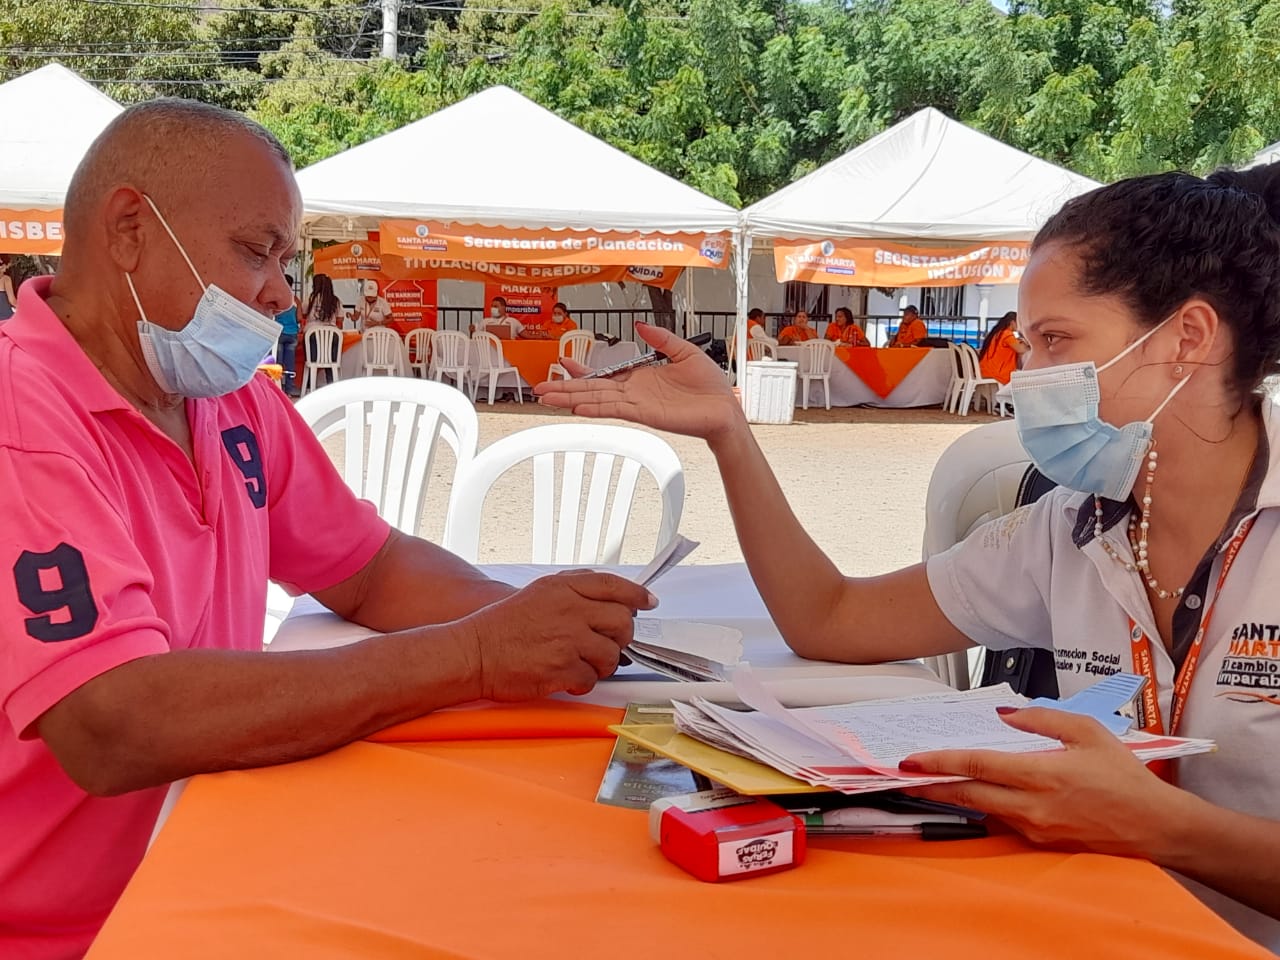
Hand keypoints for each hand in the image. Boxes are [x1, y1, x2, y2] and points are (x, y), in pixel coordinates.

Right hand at [465, 571, 655, 700]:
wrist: (474, 653)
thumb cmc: (503, 627)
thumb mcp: (539, 593)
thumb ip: (574, 591)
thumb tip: (613, 598)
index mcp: (563, 588)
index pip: (614, 585)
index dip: (636, 594)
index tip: (647, 602)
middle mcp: (570, 609)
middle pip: (622, 621)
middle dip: (621, 637)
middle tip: (608, 644)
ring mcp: (568, 639)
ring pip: (611, 654)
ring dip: (601, 664)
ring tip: (579, 663)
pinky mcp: (563, 668)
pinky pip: (592, 679)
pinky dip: (582, 683)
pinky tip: (566, 678)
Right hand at [534, 322, 744, 441]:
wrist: (724, 409)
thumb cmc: (709, 387)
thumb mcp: (684, 351)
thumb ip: (661, 339)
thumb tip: (641, 326)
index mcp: (640, 377)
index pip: (604, 374)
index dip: (583, 370)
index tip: (564, 363)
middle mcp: (634, 392)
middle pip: (593, 389)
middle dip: (566, 388)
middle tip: (541, 388)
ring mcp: (637, 404)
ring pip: (597, 400)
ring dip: (571, 399)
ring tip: (548, 399)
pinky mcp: (645, 414)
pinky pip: (614, 410)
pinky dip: (595, 408)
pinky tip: (577, 407)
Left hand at [897, 707, 1184, 856]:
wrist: (1156, 827)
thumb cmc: (1125, 778)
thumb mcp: (1088, 731)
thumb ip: (1042, 719)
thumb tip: (1003, 717)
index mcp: (1043, 775)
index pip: (978, 767)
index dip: (940, 763)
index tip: (912, 759)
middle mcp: (1033, 807)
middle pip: (968, 796)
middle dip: (931, 785)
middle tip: (903, 775)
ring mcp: (1035, 829)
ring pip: (983, 810)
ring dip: (957, 795)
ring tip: (933, 777)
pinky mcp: (1041, 842)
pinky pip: (1003, 820)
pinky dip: (986, 804)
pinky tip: (978, 791)